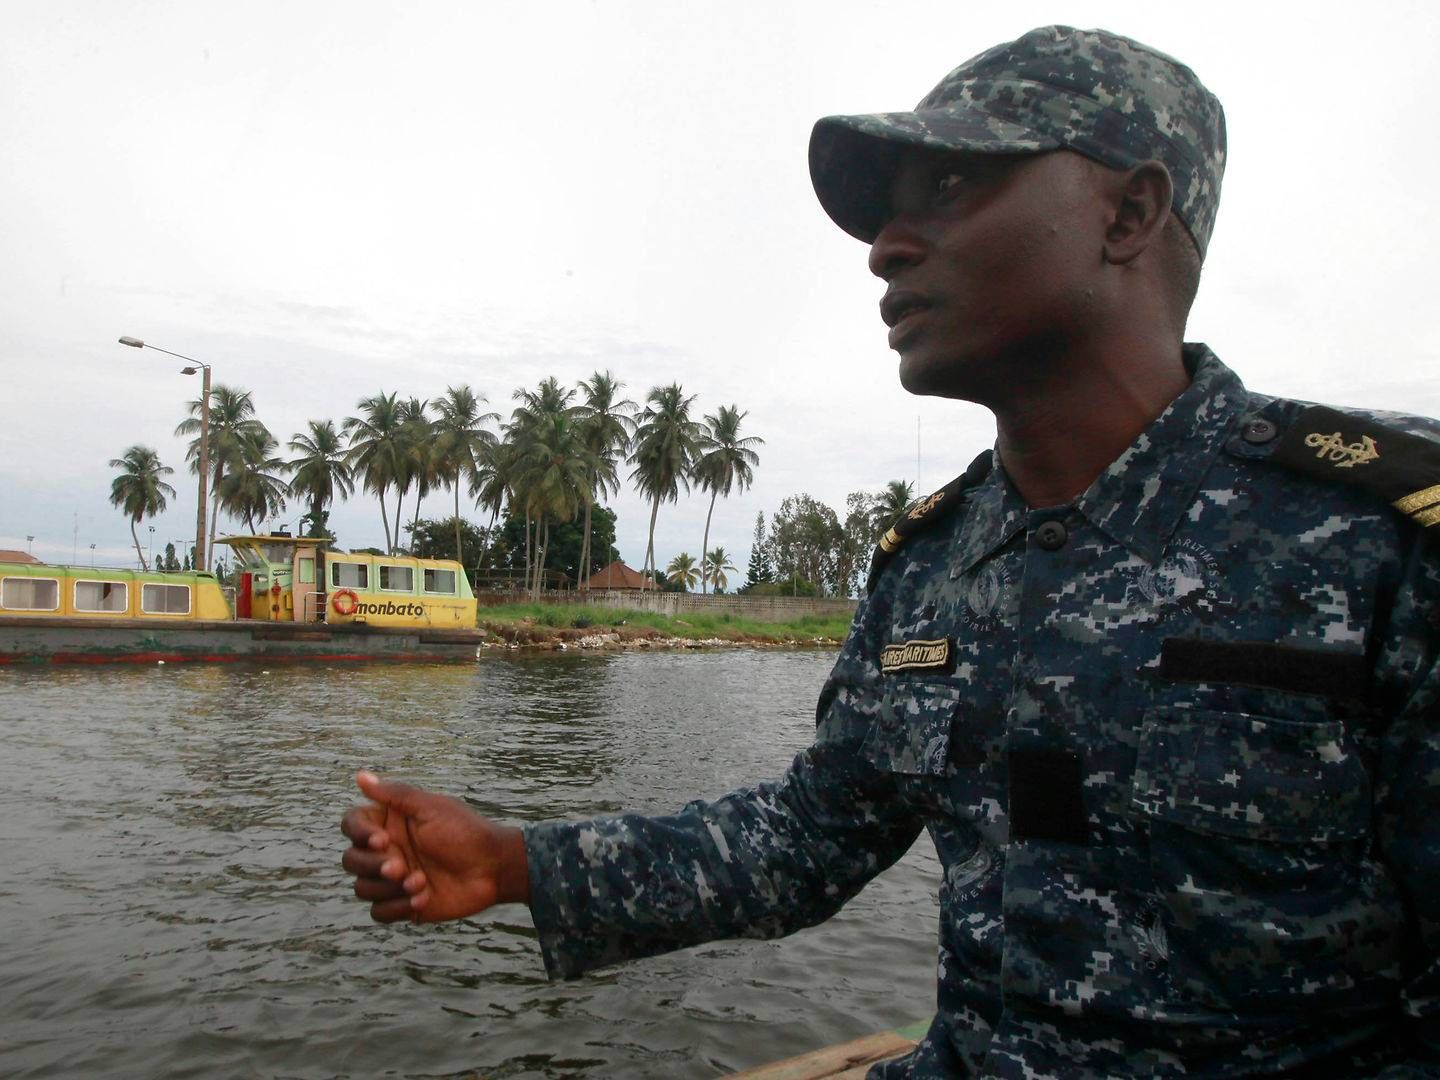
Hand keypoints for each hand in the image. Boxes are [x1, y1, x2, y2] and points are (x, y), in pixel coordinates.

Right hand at [339, 770, 529, 923]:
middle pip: (351, 860)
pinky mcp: (401, 904)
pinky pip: (379, 912)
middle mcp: (387, 850)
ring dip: (388, 889)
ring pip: (361, 888)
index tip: (382, 840)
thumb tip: (361, 776)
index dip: (359, 834)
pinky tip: (423, 899)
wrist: (494, 868)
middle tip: (400, 867)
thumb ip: (395, 795)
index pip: (352, 824)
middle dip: (372, 866)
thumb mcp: (431, 809)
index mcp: (389, 823)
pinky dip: (397, 907)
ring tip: (421, 883)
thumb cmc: (466, 832)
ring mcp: (393, 878)